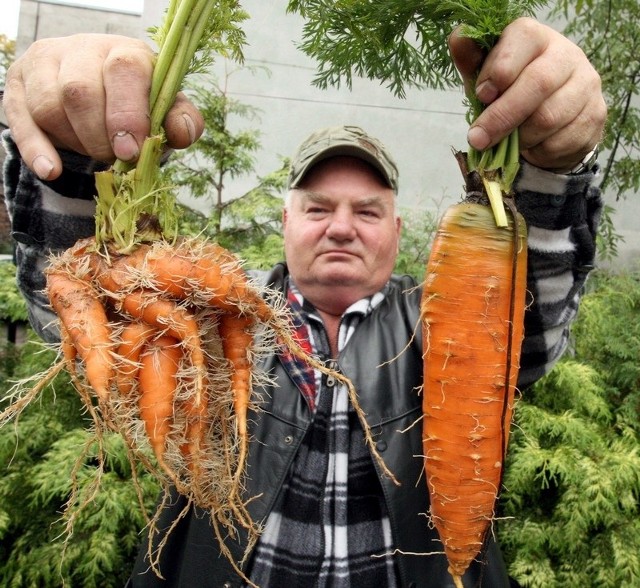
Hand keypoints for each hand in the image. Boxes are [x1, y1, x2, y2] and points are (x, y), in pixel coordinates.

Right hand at [2, 34, 203, 179]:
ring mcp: (46, 65)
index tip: (130, 152)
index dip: (127, 114)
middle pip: (80, 91)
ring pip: (49, 107)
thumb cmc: (137, 104)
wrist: (98, 92)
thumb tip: (182, 132)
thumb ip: (181, 120)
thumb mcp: (164, 110)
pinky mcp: (20, 88)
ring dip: (75, 142)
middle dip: (99, 136)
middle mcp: (82, 49)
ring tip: (94, 152)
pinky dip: (36, 150)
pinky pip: (21, 120)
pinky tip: (52, 171)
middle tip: (114, 159)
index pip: (123, 71)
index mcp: (125, 51)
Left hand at [449, 17, 606, 171]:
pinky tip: (532, 145)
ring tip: (508, 141)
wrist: (550, 123)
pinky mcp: (595, 115)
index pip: (522, 40)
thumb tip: (458, 37)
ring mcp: (586, 84)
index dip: (498, 70)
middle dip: (501, 116)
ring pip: (548, 117)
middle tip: (479, 138)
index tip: (482, 95)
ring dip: (519, 137)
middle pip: (537, 83)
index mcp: (536, 38)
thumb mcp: (486, 78)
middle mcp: (567, 55)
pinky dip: (537, 150)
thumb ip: (472, 61)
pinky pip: (560, 141)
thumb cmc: (509, 94)